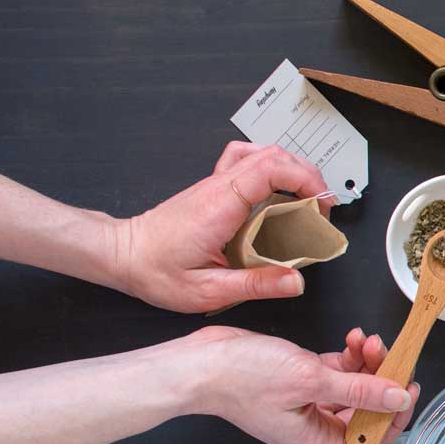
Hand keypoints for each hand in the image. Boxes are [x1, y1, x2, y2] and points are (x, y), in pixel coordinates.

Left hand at [117, 143, 336, 312]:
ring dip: (294, 169)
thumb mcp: (208, 290)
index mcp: (219, 205)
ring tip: (308, 198)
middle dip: (309, 177)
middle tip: (321, 211)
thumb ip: (256, 285)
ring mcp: (216, 183)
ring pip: (263, 153)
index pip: (271, 168)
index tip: (322, 205)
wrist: (122, 255)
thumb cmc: (156, 271)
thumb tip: (296, 281)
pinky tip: (279, 184)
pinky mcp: (215, 188)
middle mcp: (219, 187)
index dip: (306, 180)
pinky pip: (247, 159)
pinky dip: (271, 165)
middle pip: (275, 155)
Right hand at [183, 326, 419, 443]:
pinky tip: (353, 337)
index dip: (395, 418)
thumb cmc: (243, 379)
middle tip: (391, 355)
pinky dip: (350, 355)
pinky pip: (338, 370)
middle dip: (383, 381)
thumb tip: (399, 397)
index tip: (408, 389)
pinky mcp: (302, 377)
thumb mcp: (310, 381)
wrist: (201, 362)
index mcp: (318, 439)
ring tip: (366, 339)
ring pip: (355, 385)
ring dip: (368, 362)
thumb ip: (359, 389)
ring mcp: (309, 400)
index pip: (371, 441)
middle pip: (367, 409)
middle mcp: (316, 424)